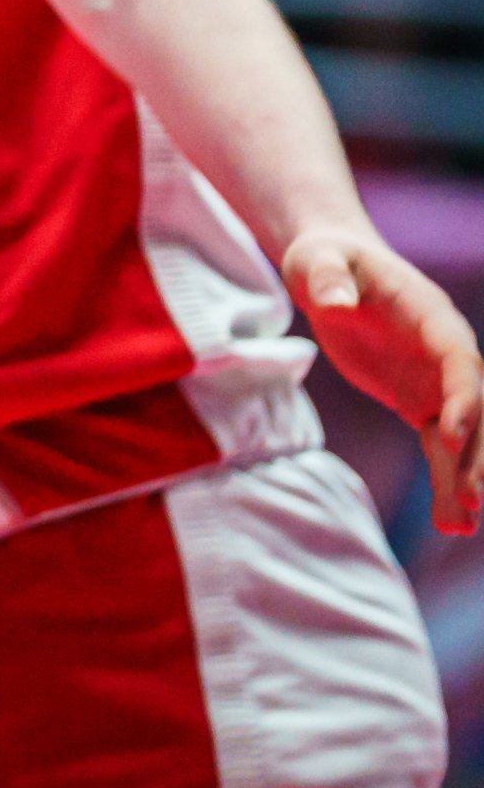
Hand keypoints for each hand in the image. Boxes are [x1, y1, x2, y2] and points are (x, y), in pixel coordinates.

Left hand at [288, 221, 483, 535]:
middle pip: (476, 408)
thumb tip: (333, 303)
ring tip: (459, 526)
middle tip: (474, 499)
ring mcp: (437, 382)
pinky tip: (450, 521)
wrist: (333, 270)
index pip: (459, 363)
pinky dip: (445, 480)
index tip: (449, 434)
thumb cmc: (328, 260)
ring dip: (464, 478)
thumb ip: (328, 278)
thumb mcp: (320, 260)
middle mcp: (447, 355)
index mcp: (433, 318)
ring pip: (463, 437)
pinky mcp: (419, 402)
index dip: (463, 398)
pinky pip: (439, 447)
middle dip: (477, 453)